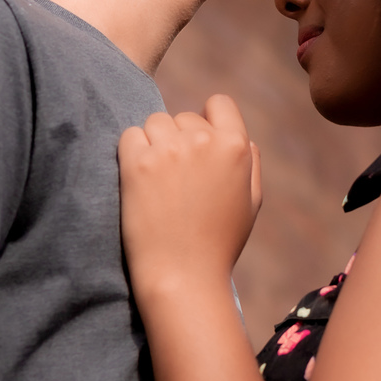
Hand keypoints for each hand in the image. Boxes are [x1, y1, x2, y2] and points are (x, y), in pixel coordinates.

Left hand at [118, 95, 261, 300]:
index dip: (207, 120)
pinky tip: (138, 181)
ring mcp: (169, 149)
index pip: (219, 103)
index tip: (197, 145)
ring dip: (152, 144)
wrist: (183, 276)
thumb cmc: (218, 244)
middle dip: (177, 139)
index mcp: (236, 146)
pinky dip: (130, 153)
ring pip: (154, 123)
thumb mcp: (251, 202)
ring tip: (156, 182)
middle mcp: (204, 140)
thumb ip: (250, 163)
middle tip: (174, 179)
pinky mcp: (137, 163)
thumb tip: (243, 137)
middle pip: (181, 117)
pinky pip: (129, 136)